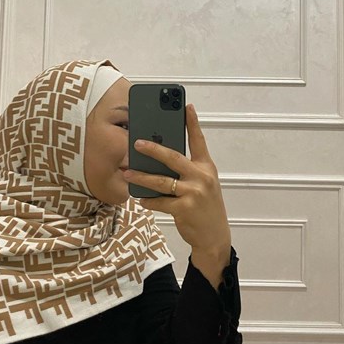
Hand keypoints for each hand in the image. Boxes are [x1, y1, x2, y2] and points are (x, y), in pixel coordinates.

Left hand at [123, 104, 230, 287]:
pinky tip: (141, 199)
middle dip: (154, 149)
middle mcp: (202, 177)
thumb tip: (161, 158)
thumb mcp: (203, 184)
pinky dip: (148, 200)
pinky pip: (160, 202)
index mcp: (207, 167)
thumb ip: (187, 171)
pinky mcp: (185, 209)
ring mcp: (194, 193)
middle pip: (174, 158)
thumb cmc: (205, 206)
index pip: (199, 141)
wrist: (215, 237)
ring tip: (128, 173)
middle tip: (137, 143)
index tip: (186, 106)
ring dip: (142, 177)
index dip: (192, 123)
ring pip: (162, 181)